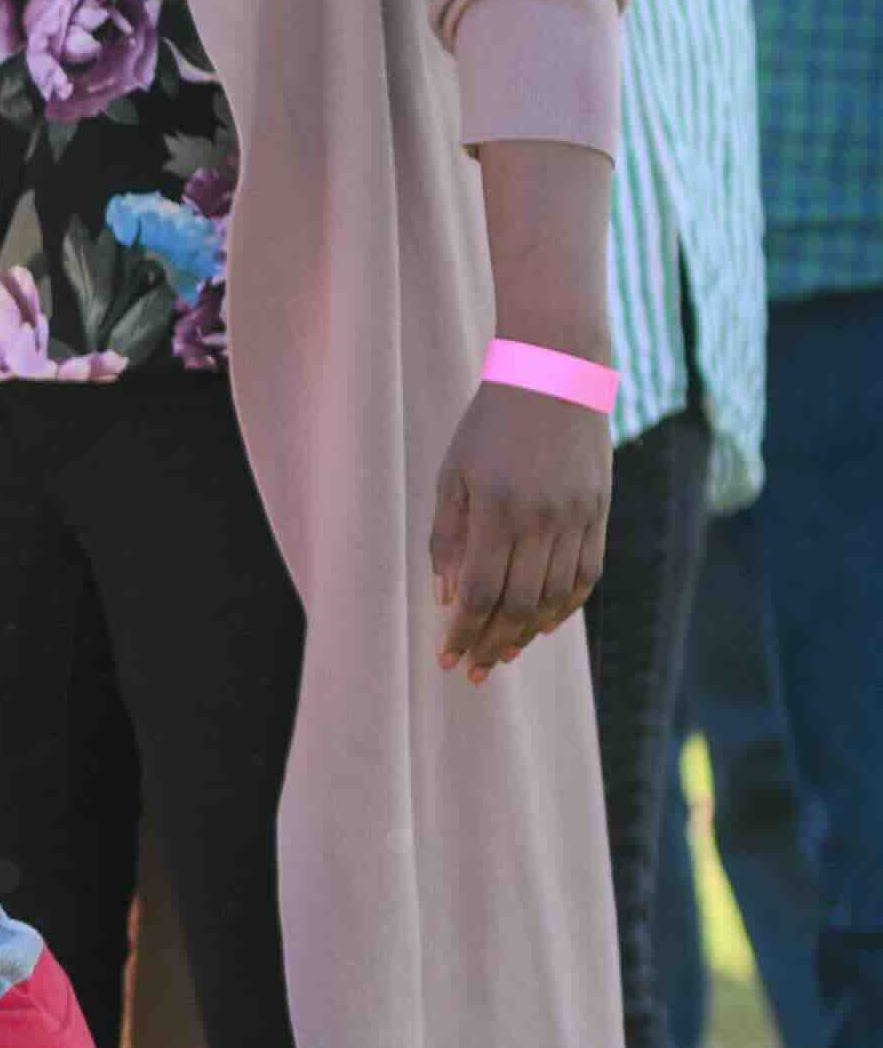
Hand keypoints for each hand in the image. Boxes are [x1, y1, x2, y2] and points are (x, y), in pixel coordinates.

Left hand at [430, 370, 609, 677]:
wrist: (556, 376)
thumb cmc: (491, 425)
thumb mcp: (453, 474)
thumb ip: (447, 537)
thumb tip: (446, 598)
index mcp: (497, 509)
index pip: (479, 591)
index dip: (463, 632)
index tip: (449, 659)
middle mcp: (540, 519)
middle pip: (518, 604)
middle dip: (492, 644)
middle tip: (474, 671)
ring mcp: (576, 517)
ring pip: (555, 598)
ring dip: (528, 634)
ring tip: (505, 654)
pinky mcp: (600, 513)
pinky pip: (586, 575)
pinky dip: (565, 607)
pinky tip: (544, 624)